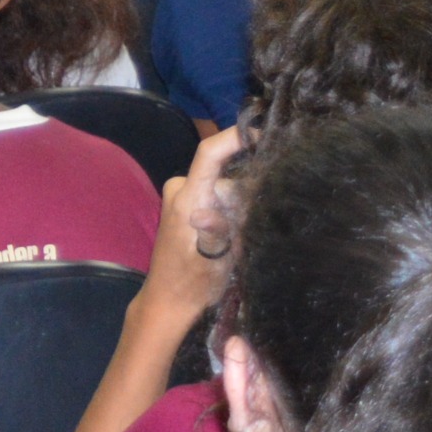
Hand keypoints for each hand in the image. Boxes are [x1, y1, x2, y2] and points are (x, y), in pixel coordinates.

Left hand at [140, 125, 248, 314]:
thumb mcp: (212, 261)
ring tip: (242, 239)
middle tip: (255, 225)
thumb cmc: (192, 283)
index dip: (234, 137)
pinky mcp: (187, 205)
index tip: (262, 132)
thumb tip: (208, 210)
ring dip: (239, 207)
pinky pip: (216, 197)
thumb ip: (217, 231)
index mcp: (187, 197)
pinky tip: (234, 236)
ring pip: (224, 188)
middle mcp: (182, 189)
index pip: (209, 153)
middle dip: (247, 193)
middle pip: (226, 175)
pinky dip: (230, 211)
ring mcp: (182, 196)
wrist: (169, 300)